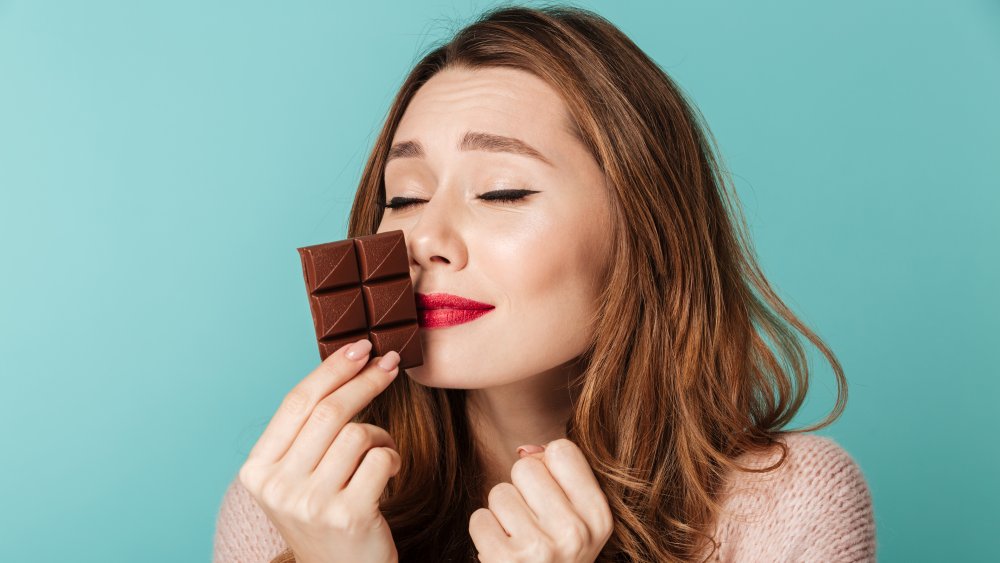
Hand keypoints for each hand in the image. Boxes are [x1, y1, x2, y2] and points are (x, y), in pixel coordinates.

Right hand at [238, 339, 401, 562]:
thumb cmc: (325, 516)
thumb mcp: (298, 477)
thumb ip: (307, 433)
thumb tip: (345, 363)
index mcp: (258, 471)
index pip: (296, 403)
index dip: (331, 369)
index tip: (360, 346)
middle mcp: (278, 487)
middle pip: (328, 412)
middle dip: (365, 380)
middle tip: (392, 363)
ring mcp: (311, 504)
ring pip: (359, 434)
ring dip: (380, 435)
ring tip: (380, 454)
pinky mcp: (348, 516)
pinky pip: (381, 459)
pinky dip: (392, 458)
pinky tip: (388, 473)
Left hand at [469, 439, 613, 562]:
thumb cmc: (554, 559)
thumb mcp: (574, 523)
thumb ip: (559, 480)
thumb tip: (526, 449)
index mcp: (599, 517)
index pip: (562, 450)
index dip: (547, 468)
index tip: (550, 496)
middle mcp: (576, 531)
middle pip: (525, 468)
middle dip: (520, 491)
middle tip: (531, 525)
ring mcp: (541, 548)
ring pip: (499, 493)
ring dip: (501, 515)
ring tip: (517, 542)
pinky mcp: (506, 561)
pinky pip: (479, 518)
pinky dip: (485, 535)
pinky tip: (501, 554)